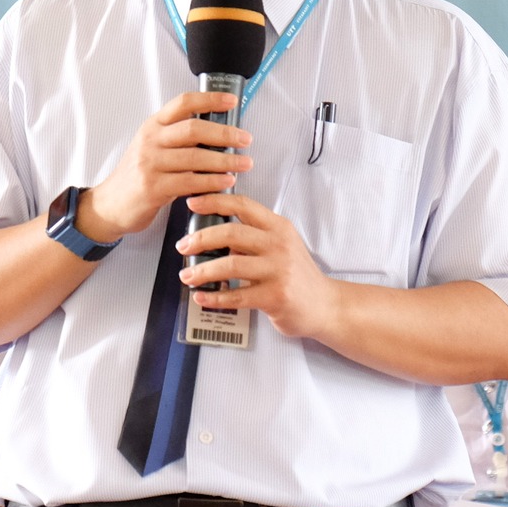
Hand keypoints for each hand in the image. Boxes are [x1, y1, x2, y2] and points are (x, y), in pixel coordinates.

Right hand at [80, 92, 251, 243]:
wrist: (110, 204)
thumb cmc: (137, 175)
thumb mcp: (152, 147)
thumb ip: (178, 138)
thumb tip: (217, 133)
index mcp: (153, 125)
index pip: (183, 103)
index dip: (209, 99)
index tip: (232, 102)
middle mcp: (150, 140)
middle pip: (193, 129)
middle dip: (224, 133)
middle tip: (245, 139)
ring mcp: (150, 164)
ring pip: (195, 157)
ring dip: (225, 160)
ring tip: (244, 163)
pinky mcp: (152, 187)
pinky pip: (190, 182)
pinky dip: (212, 182)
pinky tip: (226, 182)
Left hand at [175, 192, 336, 338]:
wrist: (324, 305)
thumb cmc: (298, 275)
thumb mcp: (281, 245)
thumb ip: (252, 236)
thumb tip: (214, 233)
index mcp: (278, 227)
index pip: (243, 205)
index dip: (215, 201)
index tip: (192, 203)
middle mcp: (279, 245)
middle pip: (231, 233)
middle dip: (200, 239)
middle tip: (183, 246)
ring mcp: (279, 270)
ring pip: (230, 264)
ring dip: (202, 271)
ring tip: (187, 275)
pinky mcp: (275, 296)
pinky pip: (237, 295)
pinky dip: (214, 296)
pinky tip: (201, 297)